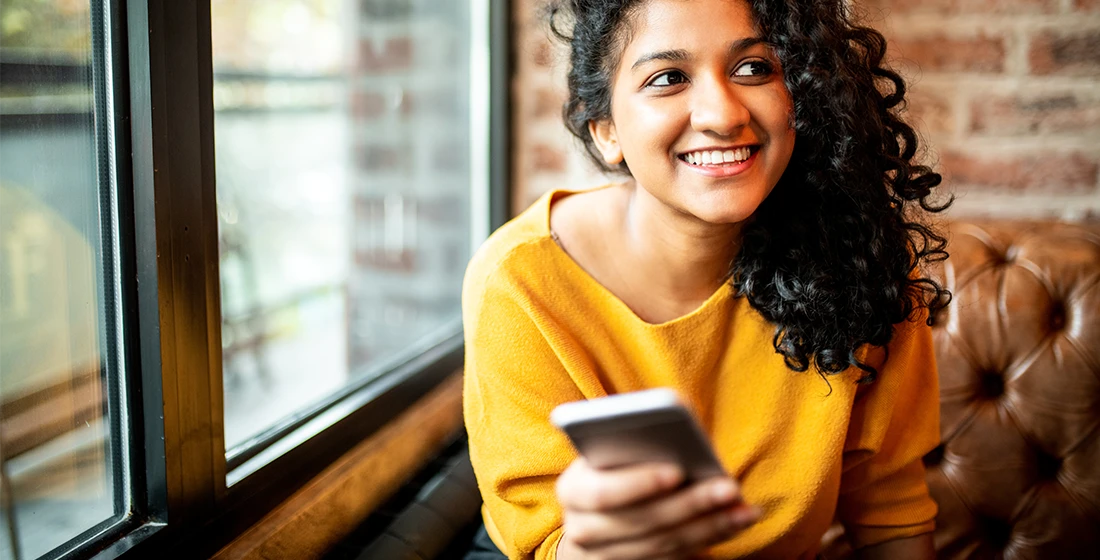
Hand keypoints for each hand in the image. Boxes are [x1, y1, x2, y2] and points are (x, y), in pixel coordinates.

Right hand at [555, 458, 760, 559]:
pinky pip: (676, 557)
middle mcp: (584, 530)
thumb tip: (676, 423)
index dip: (640, 483)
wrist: (590, 515)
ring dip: (711, 526)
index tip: (677, 470)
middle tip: (729, 487)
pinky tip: (737, 520)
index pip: (604, 493)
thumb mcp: (607, 451)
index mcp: (573, 491)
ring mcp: (607, 556)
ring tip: (744, 507)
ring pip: (665, 544)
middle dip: (691, 504)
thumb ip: (630, 440)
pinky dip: (711, 538)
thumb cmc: (607, 468)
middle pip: (644, 522)